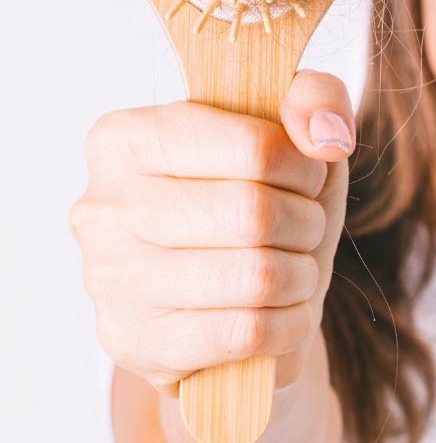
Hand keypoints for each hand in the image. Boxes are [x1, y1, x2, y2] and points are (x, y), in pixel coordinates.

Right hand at [68, 70, 353, 398]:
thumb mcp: (293, 134)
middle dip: (306, 223)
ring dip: (302, 275)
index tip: (304, 177)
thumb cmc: (260, 197)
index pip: (254, 146)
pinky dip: (289, 322)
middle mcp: (102, 206)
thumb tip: (326, 134)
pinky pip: (246, 334)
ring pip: (256, 278)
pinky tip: (282, 310)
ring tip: (294, 268)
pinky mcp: (134, 344)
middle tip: (305, 227)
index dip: (304, 168)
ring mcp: (110, 281)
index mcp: (125, 137)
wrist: (237, 301)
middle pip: (254, 214)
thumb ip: (315, 98)